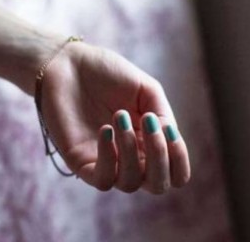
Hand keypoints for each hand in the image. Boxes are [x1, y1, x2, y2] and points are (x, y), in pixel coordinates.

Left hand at [41, 41, 190, 192]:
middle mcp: (129, 156)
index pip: (174, 172)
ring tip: (118, 116)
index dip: (179, 159)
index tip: (167, 129)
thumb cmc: (107, 72)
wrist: (69, 64)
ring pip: (131, 183)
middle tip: (147, 121)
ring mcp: (105, 160)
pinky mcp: (80, 160)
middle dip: (159, 157)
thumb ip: (163, 114)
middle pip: (158, 185)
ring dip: (131, 150)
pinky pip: (102, 180)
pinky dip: (109, 158)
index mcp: (148, 140)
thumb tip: (169, 139)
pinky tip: (105, 129)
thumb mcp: (145, 88)